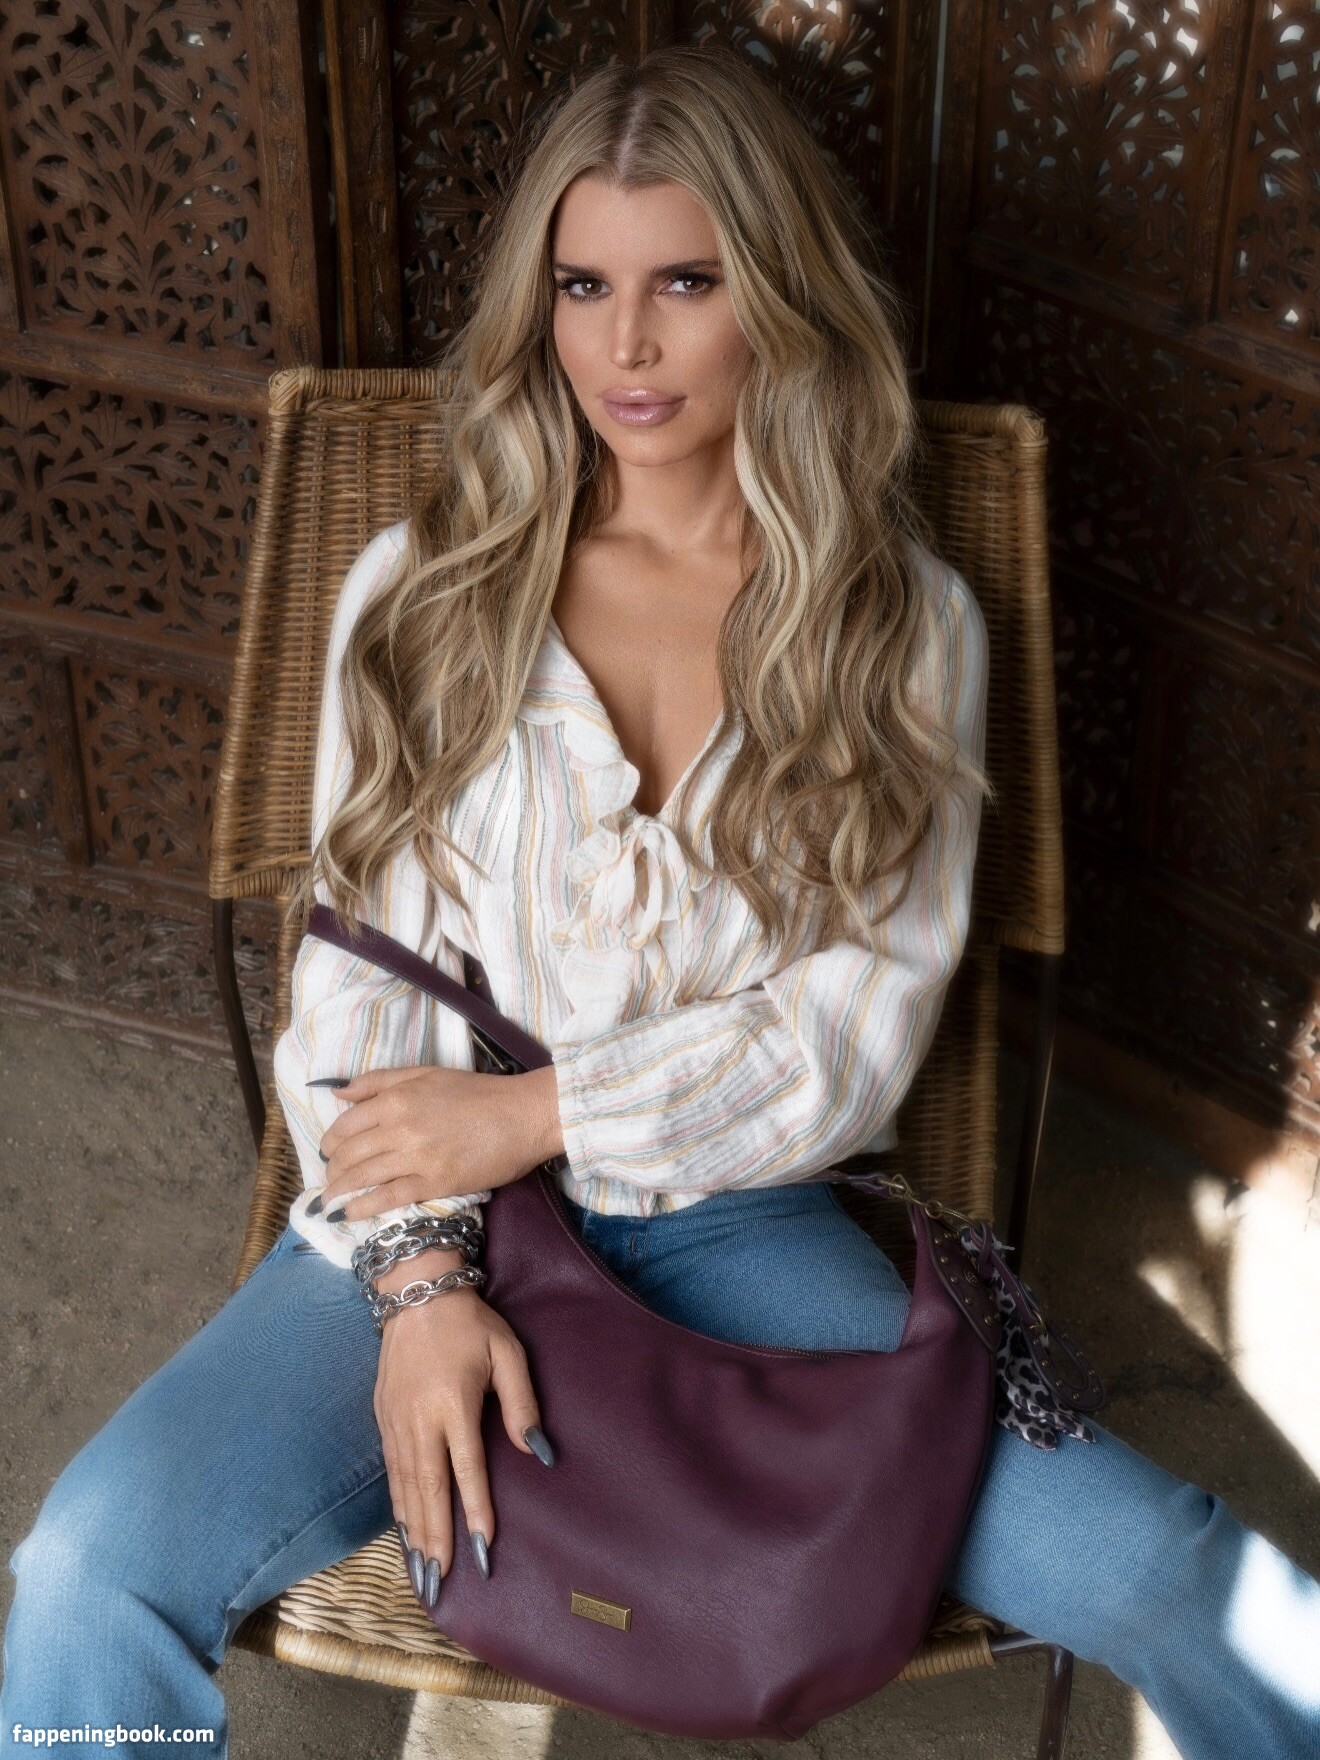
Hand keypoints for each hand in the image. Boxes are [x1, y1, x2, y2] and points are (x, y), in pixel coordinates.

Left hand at [315, 1064, 563, 1222]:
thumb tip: (338, 1093)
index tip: (328, 1153)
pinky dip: (361, 1208)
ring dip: (338, 1192)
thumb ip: (379, 1081)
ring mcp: (416, 1156)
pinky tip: (346, 1215)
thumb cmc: (477, 1092)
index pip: (347, 1124)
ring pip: (362, 1177)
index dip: (331, 1142)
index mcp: (396, 1098)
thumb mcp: (425, 1073)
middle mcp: (400, 1126)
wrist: (522, 1116)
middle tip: (329, 1181)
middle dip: (332, 1170)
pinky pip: (387, 1197)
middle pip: (349, 1153)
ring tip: (328, 1204)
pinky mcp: (434, 1182)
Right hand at [374, 1264, 555, 1604]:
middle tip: (439, 1582)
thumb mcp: (508, 1353)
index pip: (466, 1469)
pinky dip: (397, 1505)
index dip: (475, 1512)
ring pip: (404, 1486)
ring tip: (421, 1569)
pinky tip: (404, 1528)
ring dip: (413, 1530)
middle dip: (435, 1538)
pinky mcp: (382, 1416)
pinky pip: (391, 1471)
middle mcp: (419, 1418)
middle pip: (427, 1489)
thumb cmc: (471, 1324)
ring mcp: (396, 1419)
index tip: (482, 1550)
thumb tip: (540, 1454)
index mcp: (453, 1402)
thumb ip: (523, 1404)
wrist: (416, 1292)